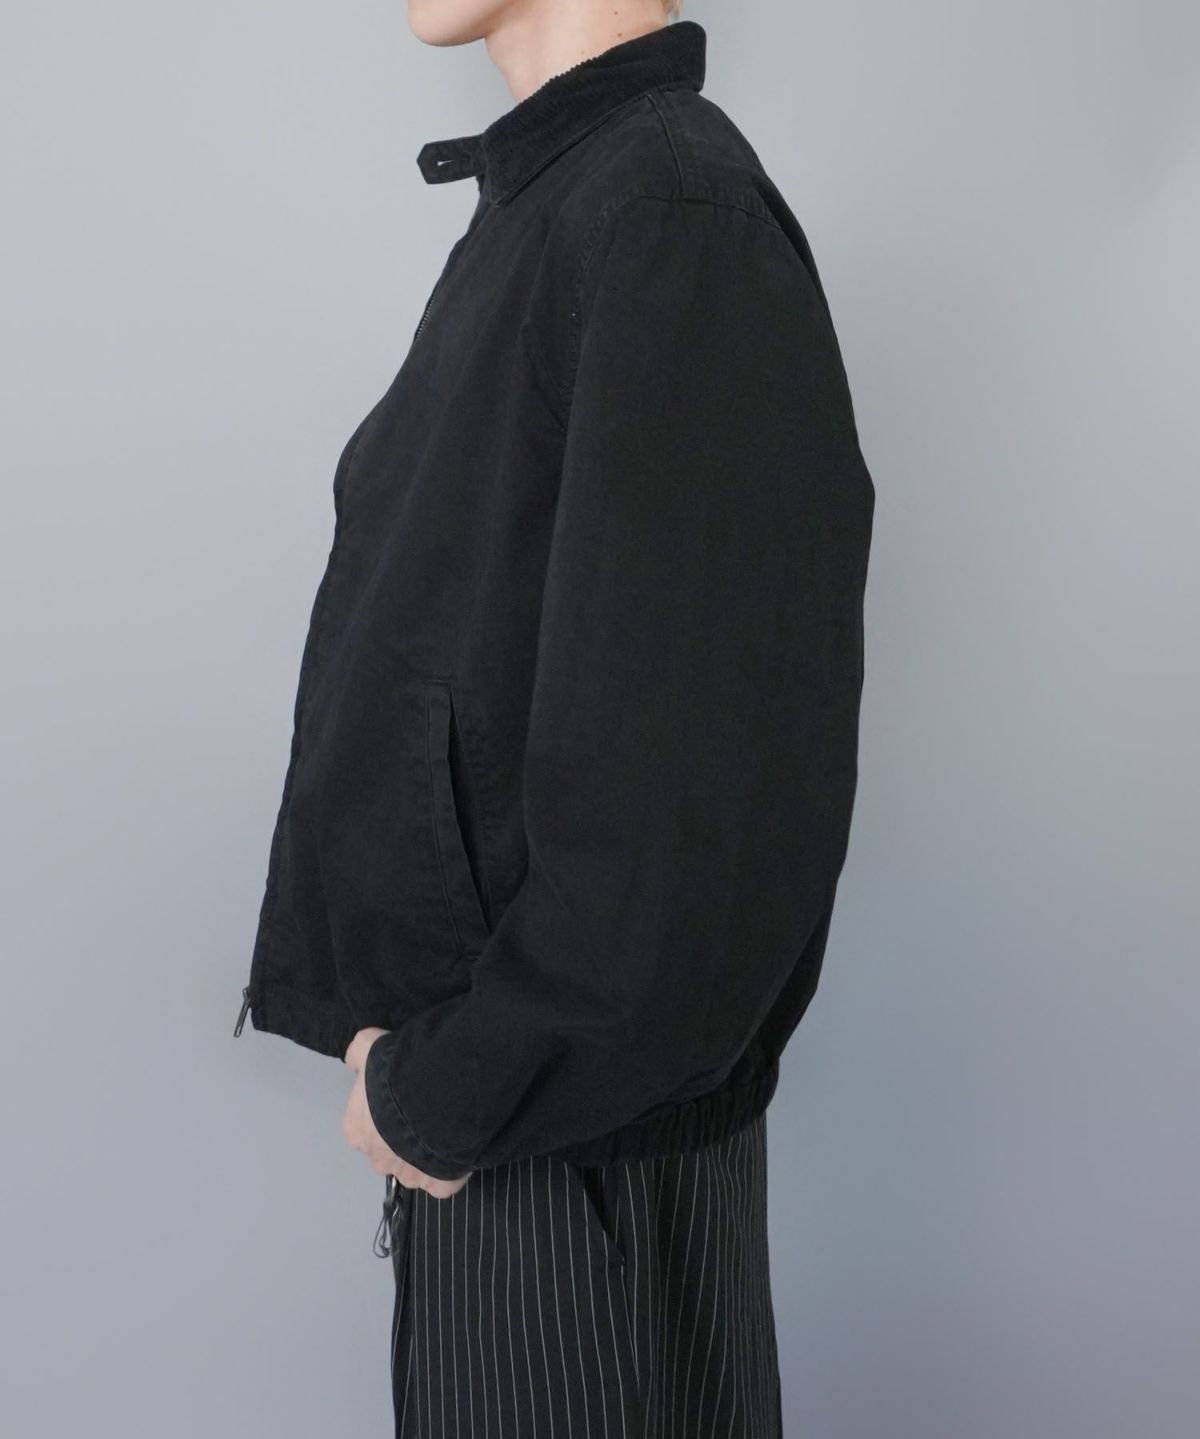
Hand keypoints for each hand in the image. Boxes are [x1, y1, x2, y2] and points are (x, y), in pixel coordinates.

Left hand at [342, 1027, 471, 1198]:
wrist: (437, 1095)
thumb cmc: (397, 1074)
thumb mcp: (369, 1045)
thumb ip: (358, 1052)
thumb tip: (355, 1058)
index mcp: (358, 1132)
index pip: (364, 1128)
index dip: (382, 1114)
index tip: (401, 1099)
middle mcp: (377, 1159)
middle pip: (388, 1152)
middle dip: (402, 1139)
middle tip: (423, 1112)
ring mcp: (409, 1176)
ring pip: (415, 1170)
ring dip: (426, 1156)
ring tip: (444, 1127)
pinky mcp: (438, 1185)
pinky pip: (444, 1182)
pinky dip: (450, 1171)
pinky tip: (456, 1149)